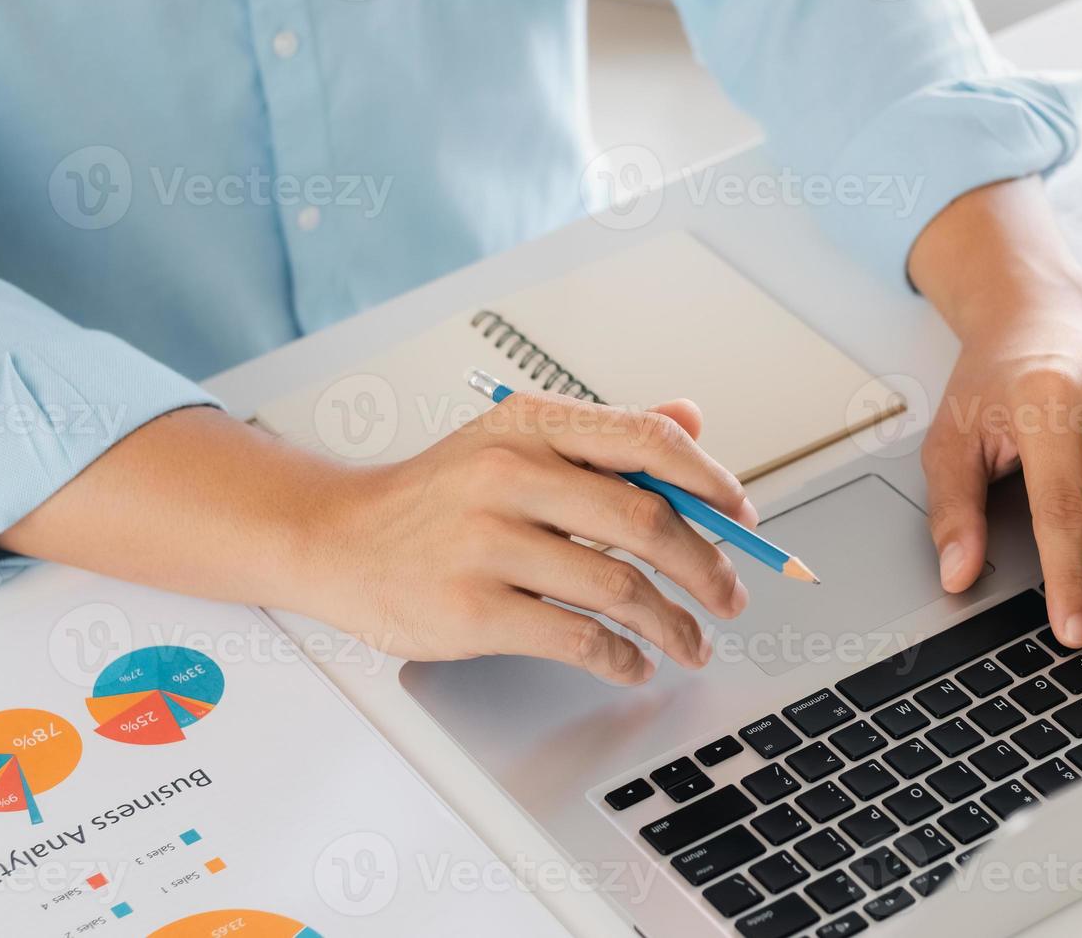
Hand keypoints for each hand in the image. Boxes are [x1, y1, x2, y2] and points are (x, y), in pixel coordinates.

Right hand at [301, 393, 754, 682]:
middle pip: (647, 523)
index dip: (711, 481)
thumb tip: (692, 418)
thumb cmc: (437, 496)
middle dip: (707, 568)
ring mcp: (487, 544)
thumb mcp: (515, 442)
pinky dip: (621, 658)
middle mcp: (509, 474)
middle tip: (730, 596)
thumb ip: (605, 435)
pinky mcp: (471, 610)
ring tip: (692, 642)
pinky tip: (633, 663)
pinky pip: (576, 638)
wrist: (337, 539)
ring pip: (619, 588)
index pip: (647, 442)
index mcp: (531, 425)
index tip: (744, 517)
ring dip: (673, 625)